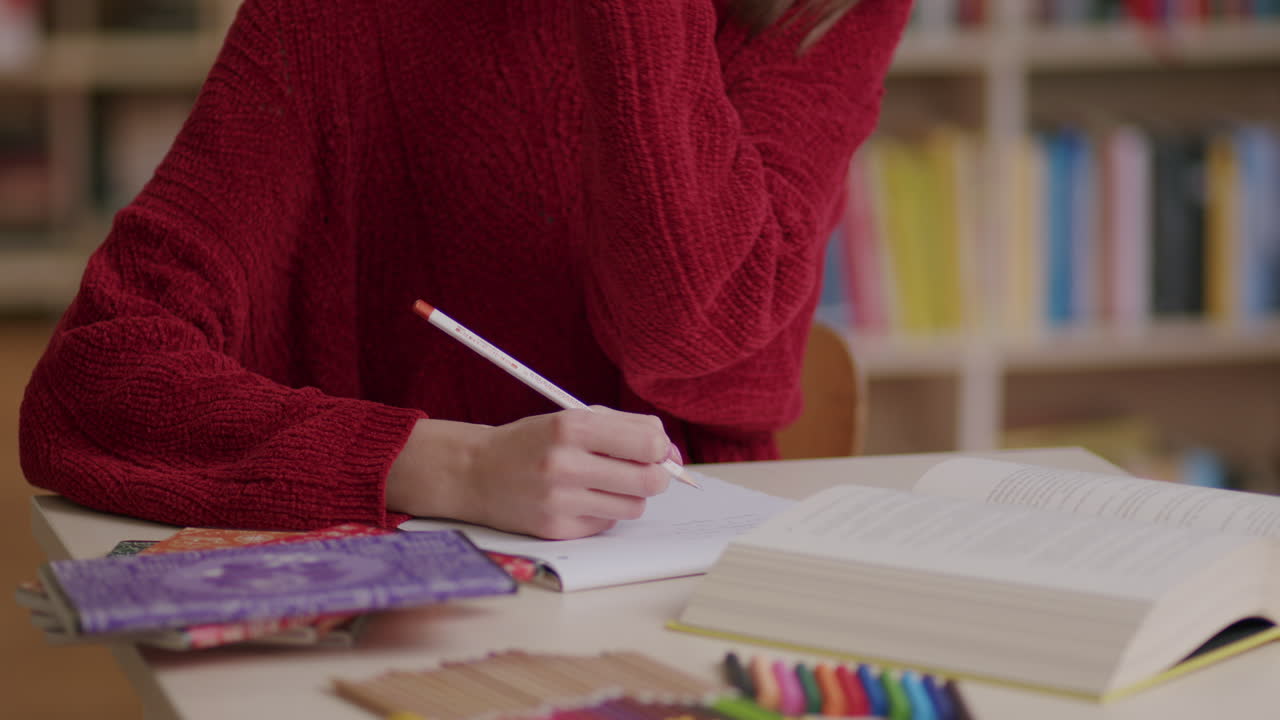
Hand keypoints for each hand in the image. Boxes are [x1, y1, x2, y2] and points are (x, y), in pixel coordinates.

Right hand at [386, 407, 674, 538]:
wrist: (476, 472)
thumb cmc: (534, 442)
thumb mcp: (572, 418)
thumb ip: (625, 428)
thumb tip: (672, 455)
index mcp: (572, 427)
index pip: (648, 443)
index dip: (661, 448)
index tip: (654, 449)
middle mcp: (565, 464)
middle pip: (648, 480)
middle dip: (656, 476)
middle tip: (643, 470)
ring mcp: (560, 501)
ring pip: (633, 507)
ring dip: (629, 495)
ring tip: (606, 483)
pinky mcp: (557, 529)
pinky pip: (607, 524)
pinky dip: (604, 512)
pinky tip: (581, 499)